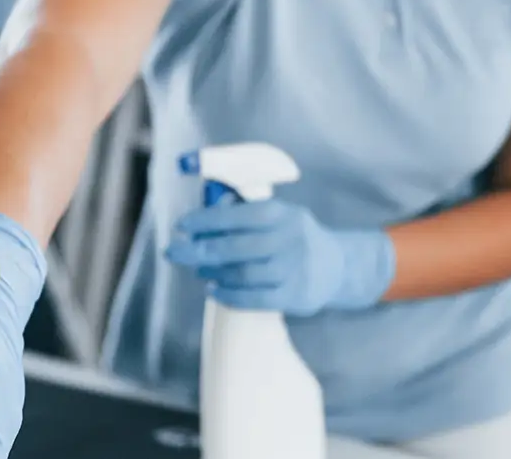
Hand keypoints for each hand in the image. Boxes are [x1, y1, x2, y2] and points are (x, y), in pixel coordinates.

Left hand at [166, 200, 394, 315]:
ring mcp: (293, 269)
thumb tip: (207, 213)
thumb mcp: (279, 215)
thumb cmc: (294, 237)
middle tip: (174, 252)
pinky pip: (255, 299)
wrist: (337, 267)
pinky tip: (215, 291)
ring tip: (200, 270)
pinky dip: (230, 295)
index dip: (206, 220)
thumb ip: (246, 212)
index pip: (238, 215)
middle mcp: (289, 240)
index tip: (181, 226)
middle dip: (198, 250)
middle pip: (234, 247)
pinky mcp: (295, 296)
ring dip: (214, 273)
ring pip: (243, 274)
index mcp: (282, 214)